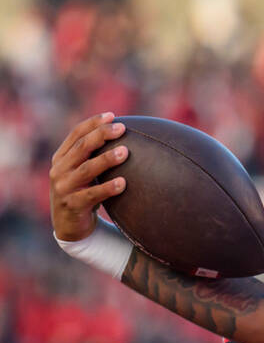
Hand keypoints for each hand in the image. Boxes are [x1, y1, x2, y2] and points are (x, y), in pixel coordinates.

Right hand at [49, 112, 127, 240]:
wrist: (70, 226)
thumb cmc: (83, 193)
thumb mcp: (84, 173)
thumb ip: (94, 157)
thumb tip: (125, 137)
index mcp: (61, 158)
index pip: (76, 134)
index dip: (93, 123)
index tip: (112, 115)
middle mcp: (59, 169)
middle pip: (81, 147)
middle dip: (101, 135)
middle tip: (122, 128)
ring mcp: (63, 187)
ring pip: (86, 169)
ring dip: (106, 159)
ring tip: (125, 152)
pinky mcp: (72, 205)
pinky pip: (92, 195)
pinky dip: (108, 188)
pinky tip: (124, 183)